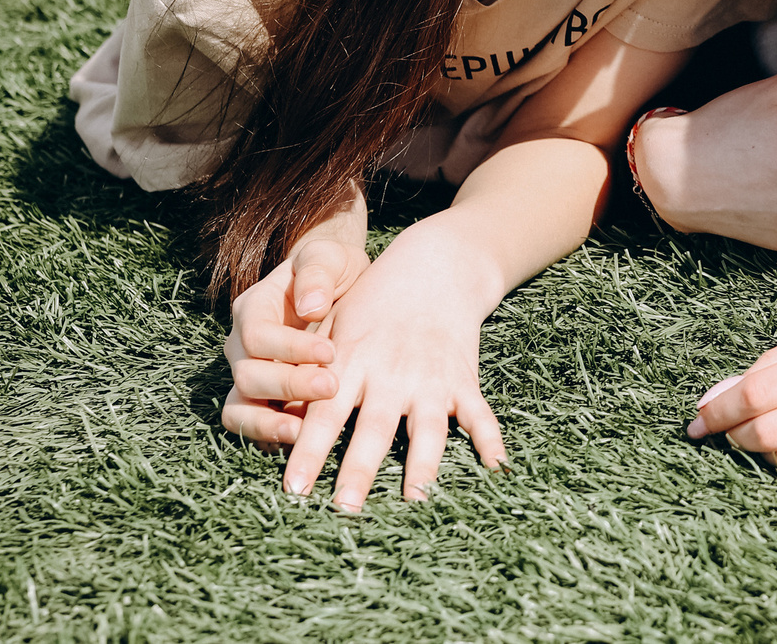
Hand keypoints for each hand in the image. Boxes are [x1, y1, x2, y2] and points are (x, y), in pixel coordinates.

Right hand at [219, 232, 367, 448]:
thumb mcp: (329, 257)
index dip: (289, 348)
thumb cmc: (334, 272)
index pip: (257, 335)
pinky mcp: (263, 403)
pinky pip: (252, 428)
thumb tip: (310, 306)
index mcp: (253, 308)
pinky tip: (302, 441)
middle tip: (332, 386)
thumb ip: (317, 272)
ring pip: (238, 410)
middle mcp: (242, 346)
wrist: (341, 290)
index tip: (330, 352)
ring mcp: (249, 377)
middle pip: (248, 375)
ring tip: (306, 432)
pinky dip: (271, 438)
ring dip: (270, 424)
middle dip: (289, 385)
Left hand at [272, 223, 509, 509]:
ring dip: (421, 466)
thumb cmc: (372, 303)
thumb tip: (280, 422)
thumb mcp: (335, 329)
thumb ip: (312, 375)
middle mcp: (391, 374)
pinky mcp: (463, 379)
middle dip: (360, 470)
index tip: (293, 488)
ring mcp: (431, 378)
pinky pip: (479, 414)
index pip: (324, 415)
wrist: (434, 268)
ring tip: (415, 499)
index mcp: (353, 363)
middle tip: (345, 508)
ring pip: (426, 429)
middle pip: (372, 429)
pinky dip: (490, 440)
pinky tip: (496, 467)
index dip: (309, 451)